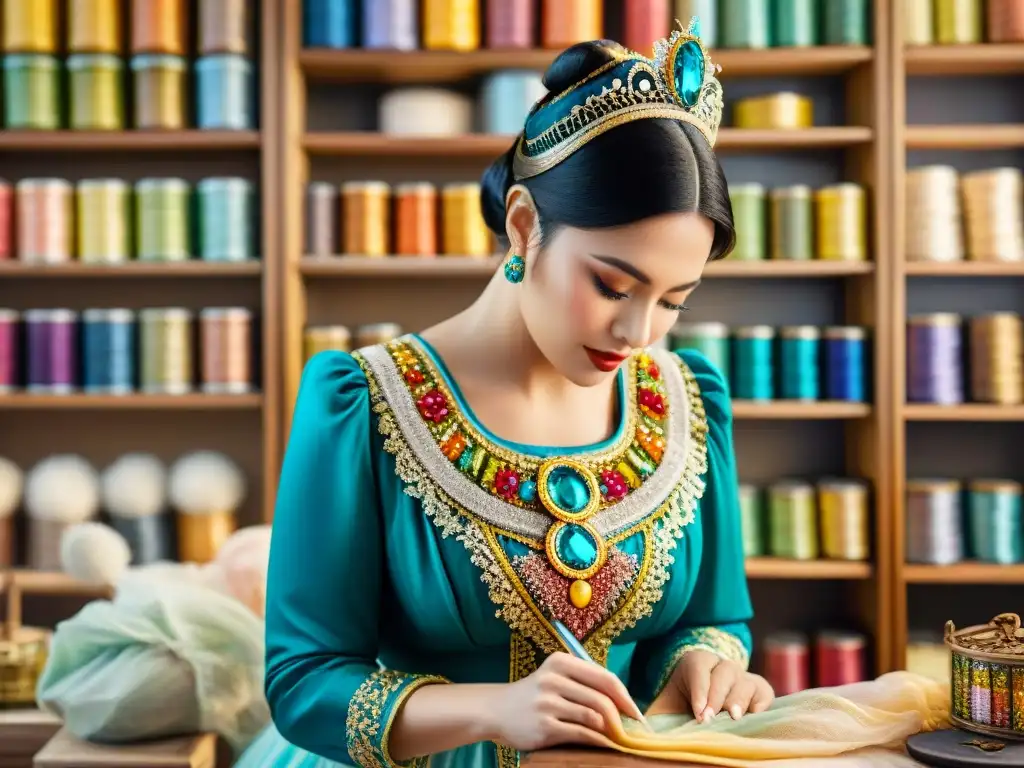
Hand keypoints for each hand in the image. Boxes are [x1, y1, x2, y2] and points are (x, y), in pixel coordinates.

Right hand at [487, 652, 646, 751]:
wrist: (496, 710)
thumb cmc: (534, 695)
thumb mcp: (556, 677)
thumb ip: (584, 683)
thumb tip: (623, 703)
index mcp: (561, 662)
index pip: (605, 678)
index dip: (625, 696)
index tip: (636, 713)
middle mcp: (553, 679)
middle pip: (602, 698)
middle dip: (622, 717)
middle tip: (631, 730)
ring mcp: (547, 703)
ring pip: (593, 716)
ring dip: (610, 730)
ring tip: (617, 737)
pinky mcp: (544, 726)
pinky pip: (580, 733)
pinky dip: (597, 740)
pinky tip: (603, 744)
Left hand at [647, 650, 772, 721]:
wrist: (699, 710)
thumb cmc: (678, 708)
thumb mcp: (664, 709)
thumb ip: (652, 717)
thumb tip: (636, 729)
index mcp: (695, 662)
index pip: (698, 668)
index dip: (699, 689)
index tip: (698, 713)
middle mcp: (721, 664)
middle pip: (724, 672)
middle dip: (717, 696)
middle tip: (710, 719)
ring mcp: (742, 675)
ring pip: (745, 680)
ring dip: (740, 699)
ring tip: (735, 718)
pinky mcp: (759, 689)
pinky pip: (764, 691)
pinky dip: (762, 703)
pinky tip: (754, 717)